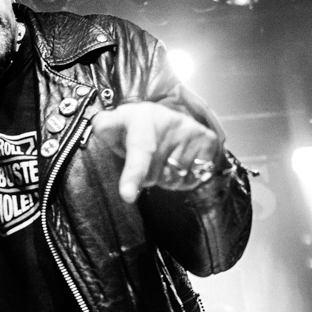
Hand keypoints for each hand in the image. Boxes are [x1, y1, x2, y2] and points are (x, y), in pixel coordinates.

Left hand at [89, 102, 223, 203]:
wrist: (171, 116)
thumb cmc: (138, 126)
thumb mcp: (118, 122)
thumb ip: (106, 126)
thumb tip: (101, 126)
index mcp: (144, 117)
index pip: (139, 149)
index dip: (133, 174)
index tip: (127, 196)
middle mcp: (171, 122)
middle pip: (152, 175)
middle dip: (145, 174)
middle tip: (147, 155)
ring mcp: (192, 131)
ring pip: (172, 180)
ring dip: (164, 176)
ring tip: (164, 155)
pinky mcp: (209, 142)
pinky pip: (190, 180)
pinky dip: (182, 177)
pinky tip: (179, 160)